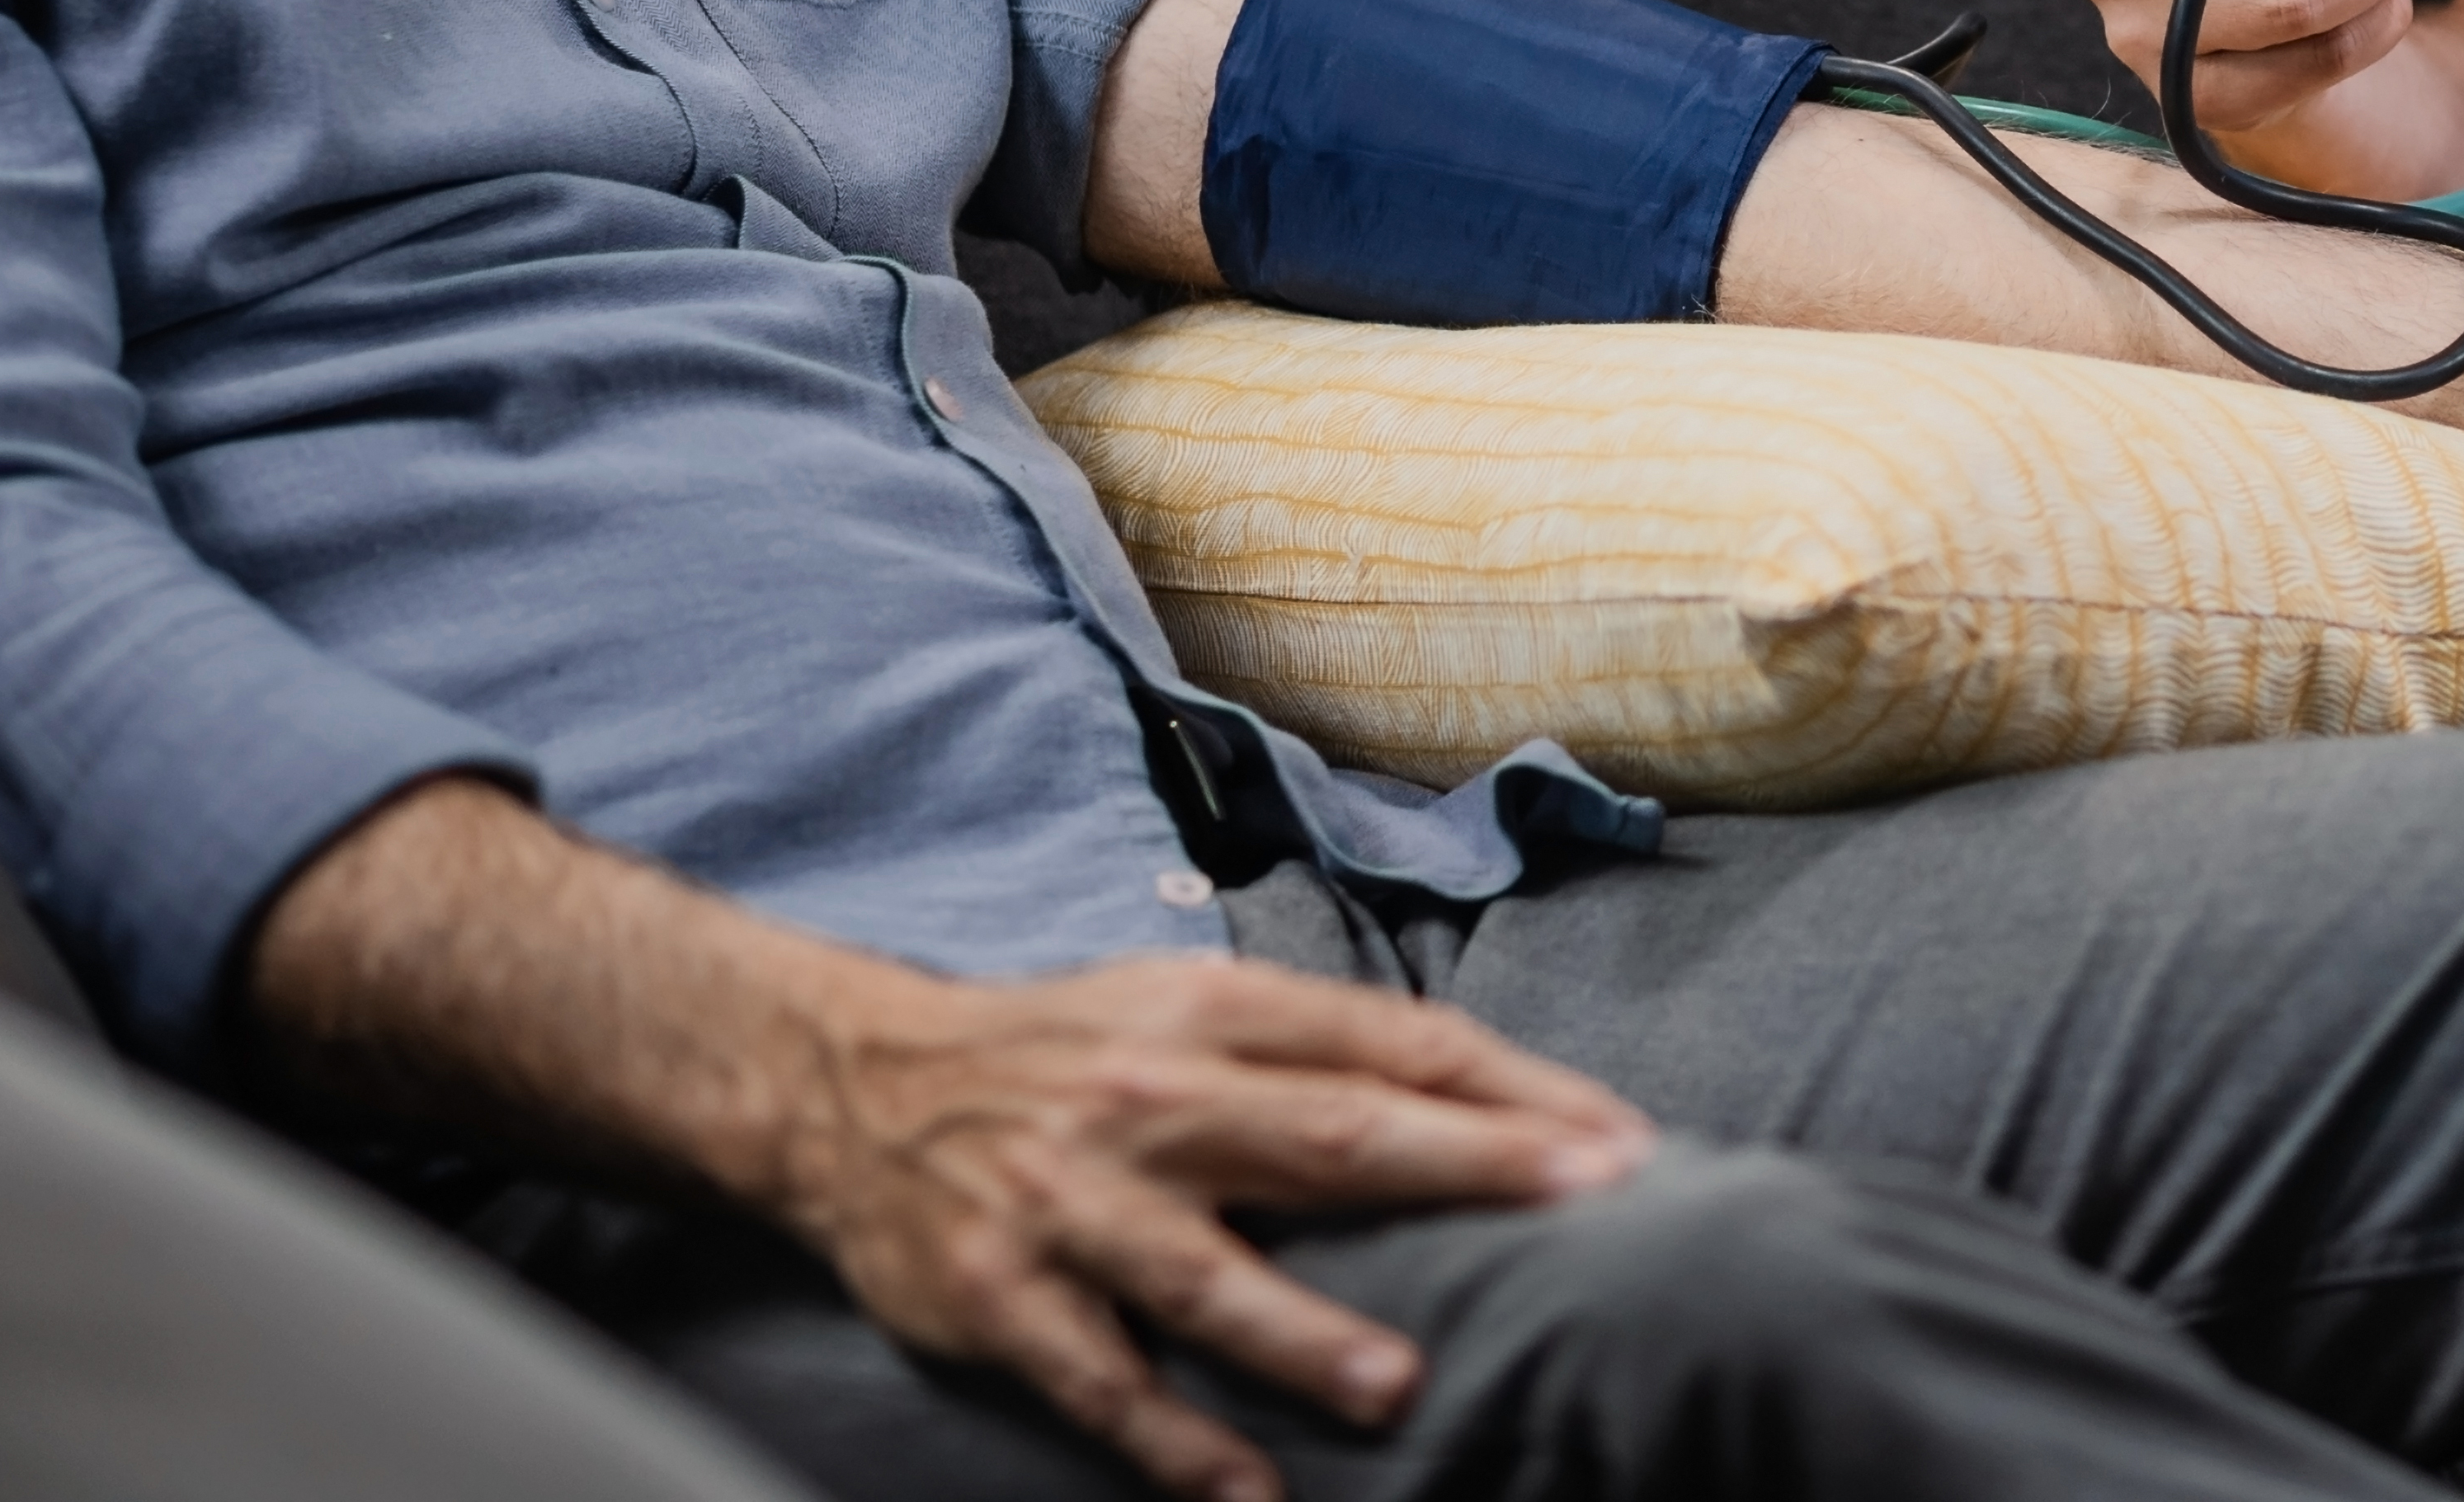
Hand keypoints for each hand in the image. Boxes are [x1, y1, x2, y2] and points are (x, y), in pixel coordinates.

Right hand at [772, 952, 1655, 1500]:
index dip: (1510, 1090)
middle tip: (1582, 1201)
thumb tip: (1471, 1100)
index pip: (1391, 1045)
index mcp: (1211, 1015)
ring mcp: (1073, 1200)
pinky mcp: (1003, 1296)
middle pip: (1335, 1134)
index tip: (1615, 1140)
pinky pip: (1103, 1381)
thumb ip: (1308, 1052)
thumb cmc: (1057, 1052)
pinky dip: (1175, 1442)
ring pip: (1208, 1272)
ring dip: (1305, 1334)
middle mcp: (1151, 1098)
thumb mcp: (1179, 1009)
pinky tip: (1248, 1493)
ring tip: (1396, 1383)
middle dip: (1470, 1166)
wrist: (848, 1084)